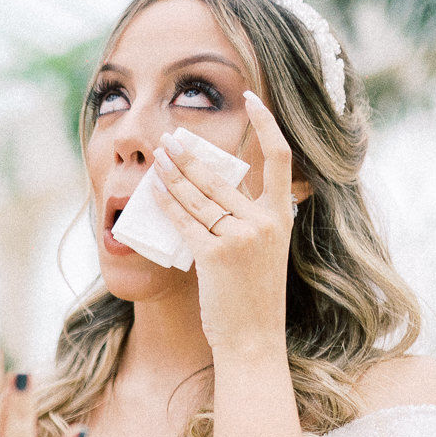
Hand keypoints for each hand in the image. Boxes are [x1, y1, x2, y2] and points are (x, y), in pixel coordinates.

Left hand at [152, 91, 293, 362]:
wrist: (253, 340)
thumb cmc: (254, 299)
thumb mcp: (267, 252)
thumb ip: (254, 220)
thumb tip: (226, 194)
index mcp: (283, 216)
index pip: (280, 157)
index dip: (265, 123)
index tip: (250, 97)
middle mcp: (265, 221)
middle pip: (221, 176)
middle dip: (190, 155)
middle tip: (169, 138)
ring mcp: (241, 237)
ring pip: (198, 195)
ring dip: (172, 173)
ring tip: (156, 157)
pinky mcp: (216, 255)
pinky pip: (185, 221)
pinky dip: (166, 203)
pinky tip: (153, 191)